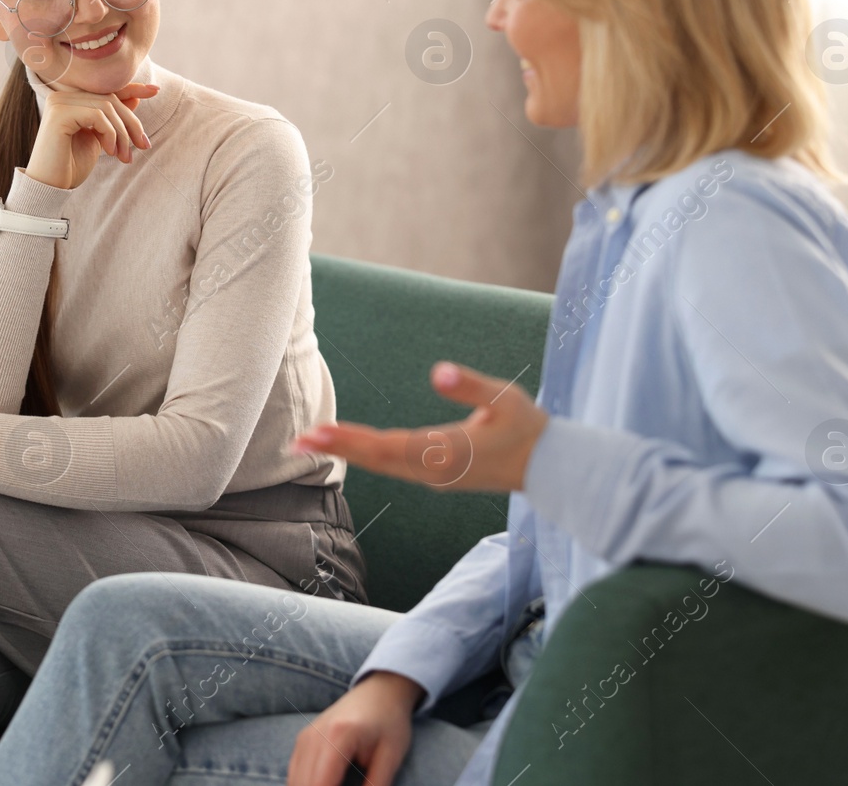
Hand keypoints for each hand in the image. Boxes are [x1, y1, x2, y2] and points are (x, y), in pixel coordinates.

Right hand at [24, 82, 158, 189]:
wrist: (50, 187)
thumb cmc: (71, 167)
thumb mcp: (100, 139)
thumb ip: (112, 119)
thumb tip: (135, 98)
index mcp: (71, 101)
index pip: (106, 89)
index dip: (132, 88)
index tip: (155, 90)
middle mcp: (62, 96)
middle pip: (111, 99)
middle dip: (132, 123)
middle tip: (143, 146)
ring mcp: (59, 102)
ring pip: (107, 106)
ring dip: (123, 133)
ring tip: (124, 156)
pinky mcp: (59, 113)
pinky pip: (97, 115)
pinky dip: (110, 133)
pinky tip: (109, 152)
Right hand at [287, 671, 424, 785]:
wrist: (380, 691)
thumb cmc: (389, 721)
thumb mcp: (391, 755)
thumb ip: (376, 785)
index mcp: (338, 736)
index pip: (321, 784)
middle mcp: (314, 736)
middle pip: (303, 785)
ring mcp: (304, 737)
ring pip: (294, 782)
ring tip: (339, 785)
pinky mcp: (302, 741)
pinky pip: (294, 774)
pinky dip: (305, 785)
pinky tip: (327, 785)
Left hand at [292, 361, 550, 491]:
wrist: (550, 467)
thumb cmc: (528, 428)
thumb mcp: (506, 398)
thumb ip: (472, 386)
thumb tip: (439, 371)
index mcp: (447, 452)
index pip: (388, 446)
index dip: (351, 440)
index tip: (318, 434)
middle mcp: (434, 470)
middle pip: (377, 458)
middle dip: (337, 447)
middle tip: (297, 441)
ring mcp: (433, 476)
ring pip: (382, 464)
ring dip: (347, 451)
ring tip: (309, 442)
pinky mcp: (436, 474)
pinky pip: (392, 465)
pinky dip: (366, 454)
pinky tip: (346, 446)